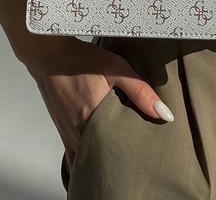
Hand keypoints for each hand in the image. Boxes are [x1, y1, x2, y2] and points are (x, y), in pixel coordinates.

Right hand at [22, 36, 174, 170]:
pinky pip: (75, 155)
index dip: (134, 152)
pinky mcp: (63, 132)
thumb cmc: (81, 60)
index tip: (146, 149)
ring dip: (103, 158)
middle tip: (136, 154)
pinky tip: (98, 151)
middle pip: (103, 158)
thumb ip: (140, 91)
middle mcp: (78, 133)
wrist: (51, 56)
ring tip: (120, 152)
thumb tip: (164, 114)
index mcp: (93, 120)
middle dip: (120, 158)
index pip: (119, 150)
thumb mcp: (116, 69)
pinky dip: (87, 157)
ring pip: (88, 159)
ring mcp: (69, 135)